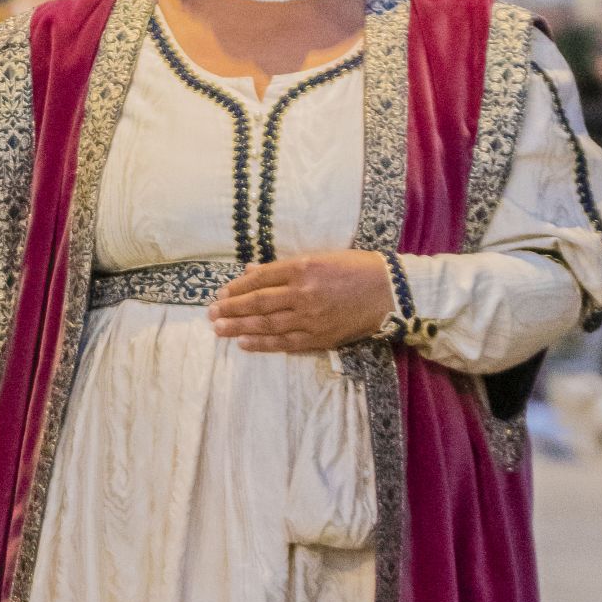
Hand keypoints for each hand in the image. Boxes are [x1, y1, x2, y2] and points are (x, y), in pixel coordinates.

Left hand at [208, 251, 393, 354]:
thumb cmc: (357, 268)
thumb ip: (286, 267)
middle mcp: (303, 293)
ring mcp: (310, 317)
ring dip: (239, 327)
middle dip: (231, 308)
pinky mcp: (319, 337)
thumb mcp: (321, 257)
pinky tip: (244, 343)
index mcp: (303, 267)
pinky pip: (285, 342)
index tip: (221, 293)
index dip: (238, 287)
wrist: (391, 292)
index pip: (261, 278)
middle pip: (258, 302)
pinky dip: (262, 344)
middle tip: (210, 313)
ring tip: (218, 329)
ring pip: (267, 324)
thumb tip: (252, 272)